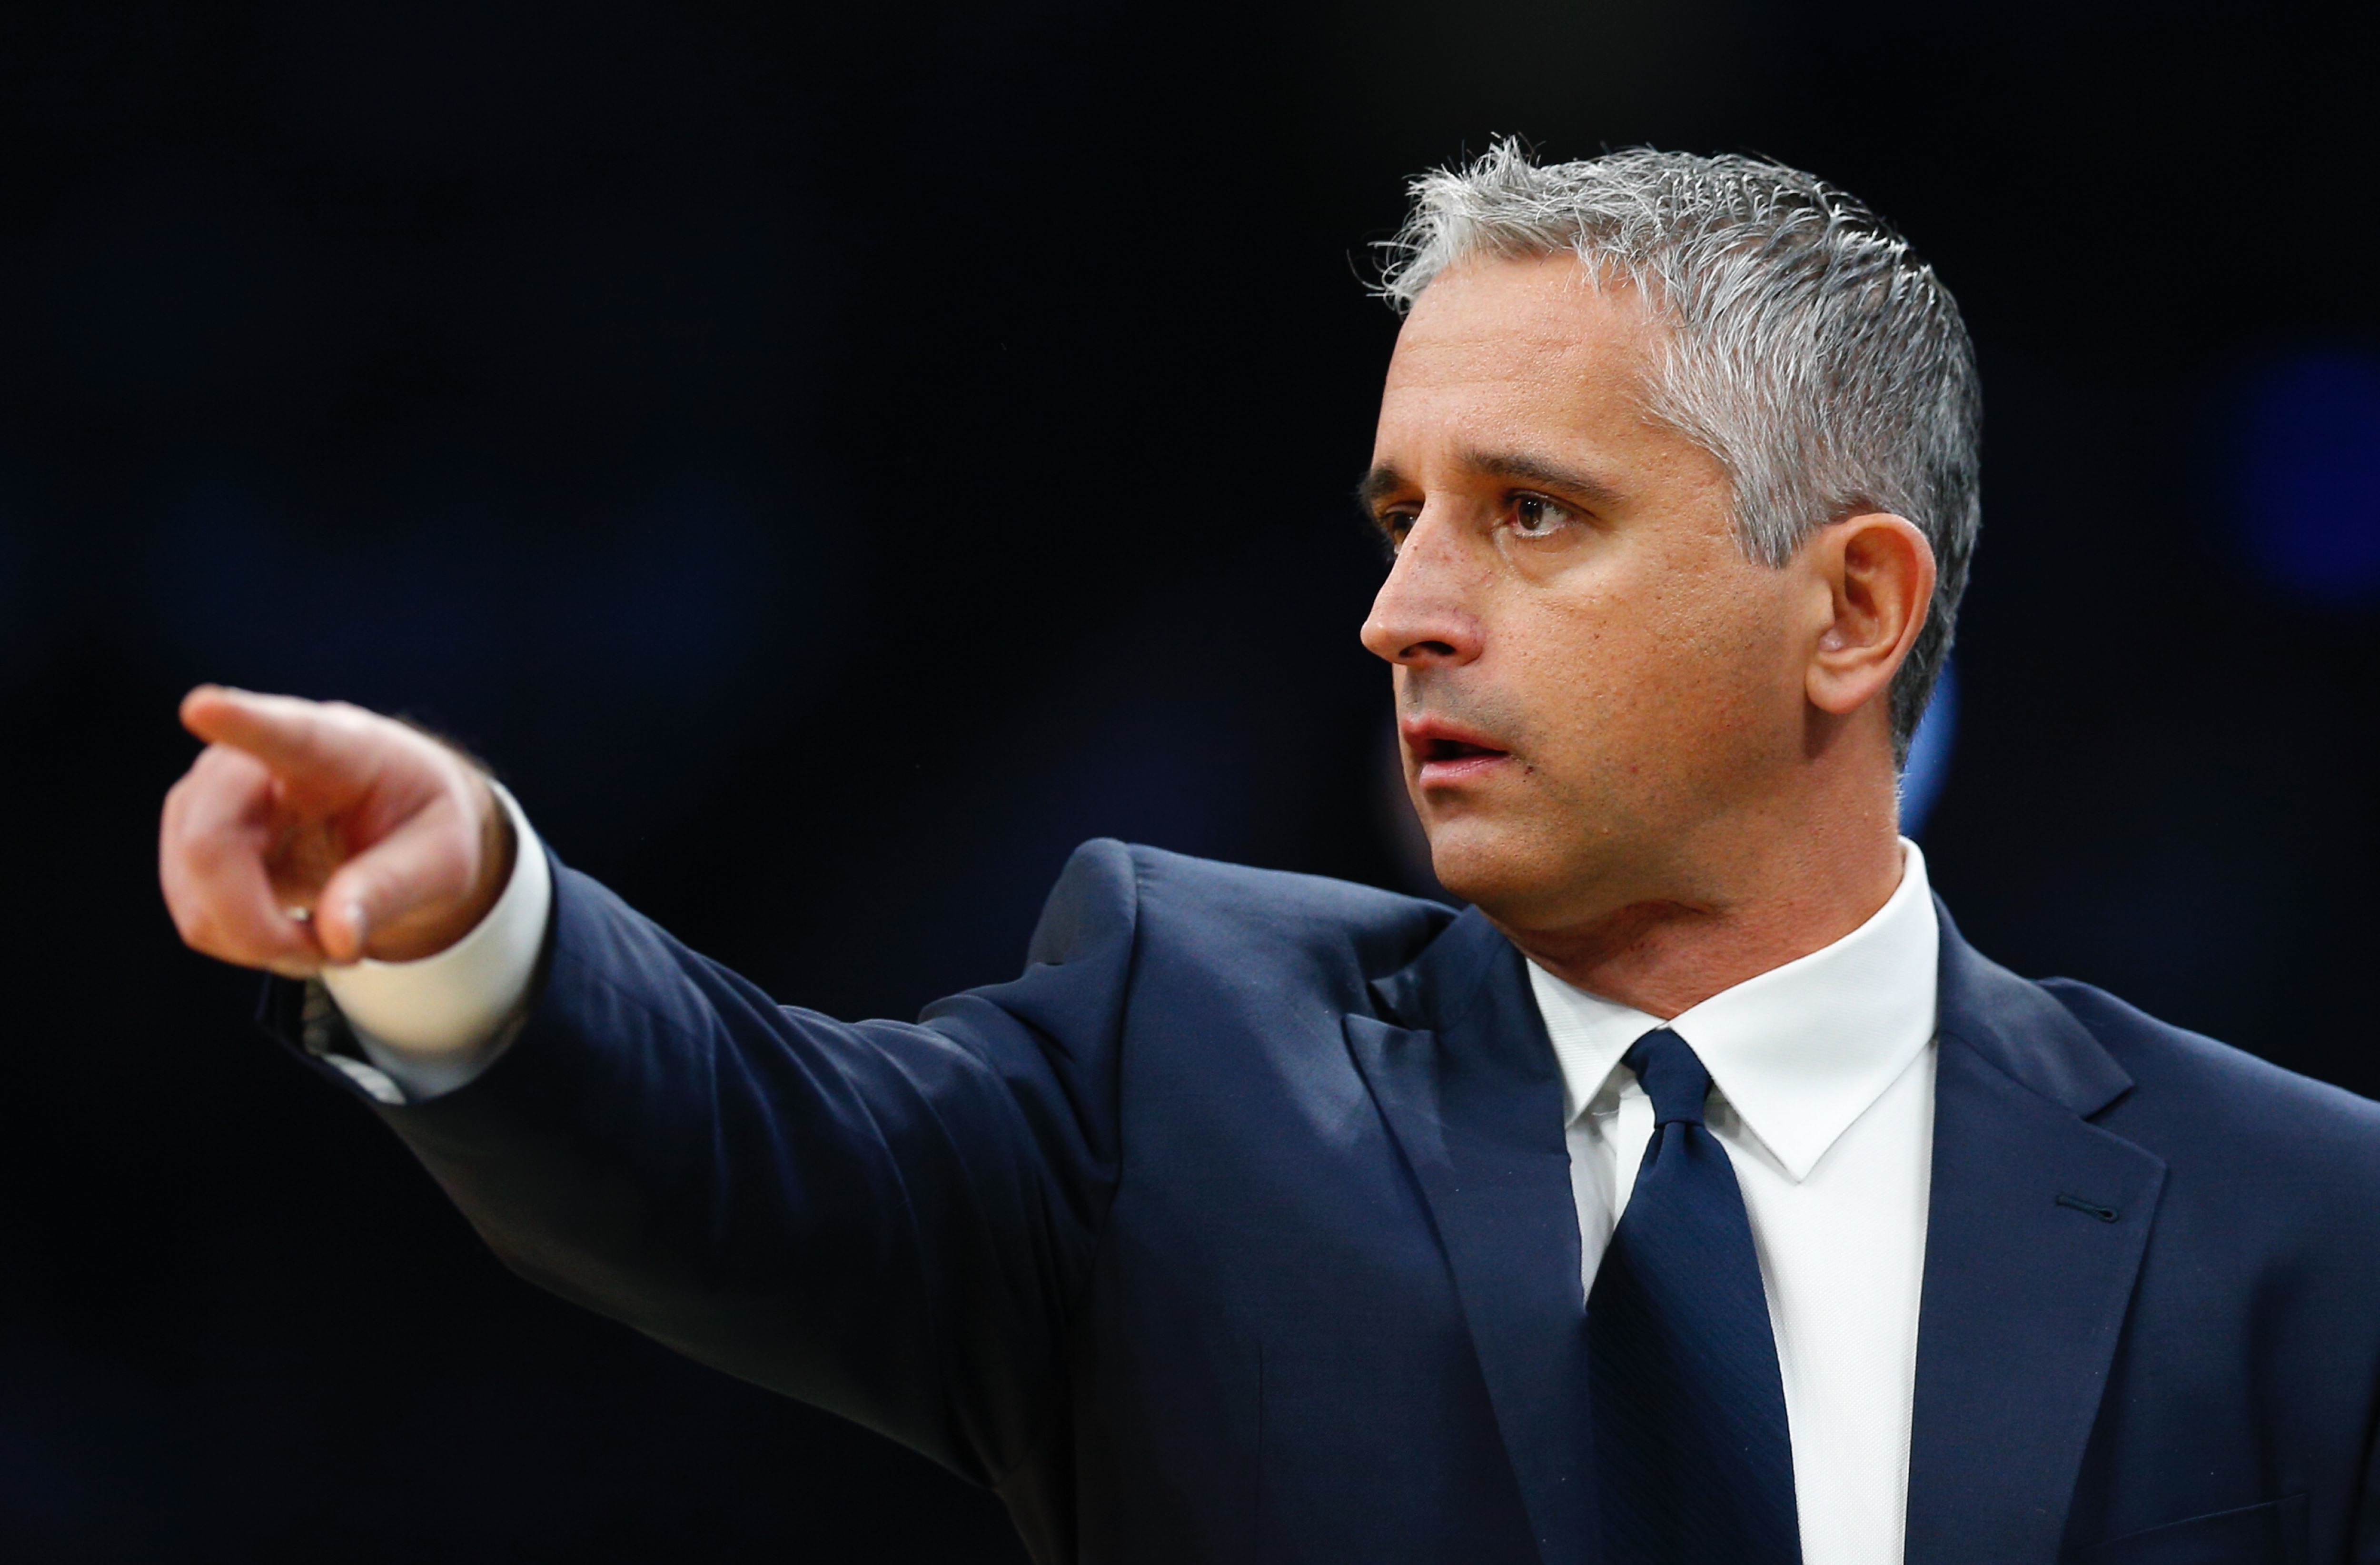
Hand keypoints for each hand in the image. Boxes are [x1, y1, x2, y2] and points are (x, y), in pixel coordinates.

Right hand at [160, 687, 514, 976]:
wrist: (400, 826)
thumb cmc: (424, 825)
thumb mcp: (443, 860)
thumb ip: (392, 889)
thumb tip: (337, 937)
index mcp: (336, 747)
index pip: (281, 732)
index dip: (238, 720)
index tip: (203, 706)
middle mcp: (254, 761)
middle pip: (210, 845)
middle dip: (261, 925)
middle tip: (336, 953)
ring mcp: (211, 799)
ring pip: (193, 891)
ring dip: (256, 941)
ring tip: (323, 940)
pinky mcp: (193, 840)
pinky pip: (196, 912)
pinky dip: (243, 942)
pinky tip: (288, 932)